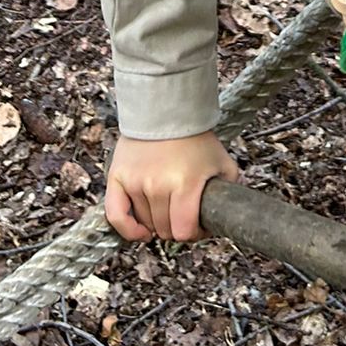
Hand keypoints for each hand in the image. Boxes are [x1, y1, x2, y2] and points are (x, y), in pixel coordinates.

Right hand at [105, 131, 237, 241]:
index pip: (184, 231)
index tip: (198, 226)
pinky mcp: (117, 176)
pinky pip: (115, 214)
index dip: (194, 234)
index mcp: (185, 183)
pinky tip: (141, 232)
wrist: (166, 111)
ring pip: (146, 223)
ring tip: (168, 207)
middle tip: (183, 213)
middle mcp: (158, 185)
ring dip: (158, 222)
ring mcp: (136, 182)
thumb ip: (230, 191)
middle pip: (165, 230)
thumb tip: (228, 215)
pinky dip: (127, 229)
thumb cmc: (195, 139)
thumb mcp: (222, 163)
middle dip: (177, 226)